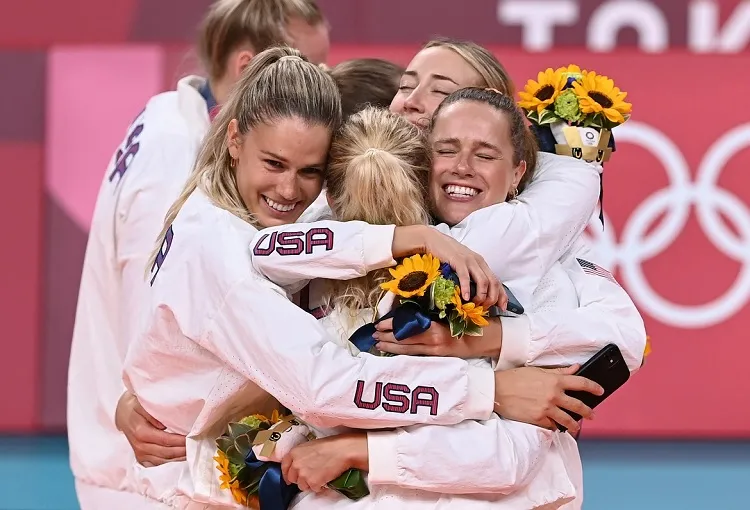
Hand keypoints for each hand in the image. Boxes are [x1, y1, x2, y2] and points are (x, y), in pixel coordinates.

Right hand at [115, 391, 186, 465]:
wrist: (124, 414)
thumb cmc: (136, 407)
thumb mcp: (143, 404)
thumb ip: (151, 414)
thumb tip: (162, 426)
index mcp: (141, 433)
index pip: (165, 440)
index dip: (180, 441)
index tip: (192, 438)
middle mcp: (140, 446)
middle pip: (166, 452)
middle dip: (182, 451)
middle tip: (196, 447)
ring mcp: (140, 454)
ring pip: (163, 461)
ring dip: (178, 459)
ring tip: (192, 453)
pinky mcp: (141, 459)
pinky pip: (157, 465)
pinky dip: (170, 463)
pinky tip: (180, 459)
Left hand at [281, 434, 367, 492]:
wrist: (342, 450)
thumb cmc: (330, 446)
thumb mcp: (310, 446)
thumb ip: (300, 455)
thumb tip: (298, 465)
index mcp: (294, 452)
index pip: (284, 466)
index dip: (287, 473)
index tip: (289, 478)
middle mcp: (296, 464)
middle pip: (292, 478)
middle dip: (300, 479)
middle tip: (309, 476)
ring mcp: (303, 474)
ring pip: (302, 486)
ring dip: (310, 484)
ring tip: (320, 475)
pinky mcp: (312, 482)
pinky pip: (313, 489)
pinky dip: (319, 486)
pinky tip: (325, 478)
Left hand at [373, 318, 501, 359]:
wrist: (486, 338)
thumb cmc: (469, 322)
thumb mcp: (451, 313)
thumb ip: (432, 313)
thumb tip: (410, 308)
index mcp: (436, 327)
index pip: (408, 327)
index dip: (393, 326)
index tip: (380, 324)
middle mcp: (434, 341)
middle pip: (405, 340)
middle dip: (387, 338)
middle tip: (373, 335)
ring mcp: (436, 351)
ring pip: (408, 350)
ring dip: (392, 347)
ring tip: (378, 344)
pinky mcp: (438, 357)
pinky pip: (417, 355)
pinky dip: (404, 353)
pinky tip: (394, 351)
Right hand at [392, 226, 505, 309]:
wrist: (434, 240)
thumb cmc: (447, 254)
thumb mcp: (464, 265)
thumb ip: (470, 276)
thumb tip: (474, 294)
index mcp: (481, 264)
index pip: (497, 281)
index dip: (502, 295)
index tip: (502, 307)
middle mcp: (479, 262)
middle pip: (493, 283)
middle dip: (492, 298)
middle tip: (484, 308)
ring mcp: (469, 261)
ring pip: (483, 281)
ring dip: (481, 296)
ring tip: (474, 303)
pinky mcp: (458, 260)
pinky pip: (466, 277)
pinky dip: (466, 288)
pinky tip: (464, 297)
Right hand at [492, 366, 603, 433]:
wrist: (497, 390)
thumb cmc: (514, 378)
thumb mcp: (537, 371)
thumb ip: (558, 372)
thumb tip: (575, 368)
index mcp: (554, 381)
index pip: (581, 383)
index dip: (593, 387)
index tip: (600, 391)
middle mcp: (553, 395)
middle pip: (578, 405)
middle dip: (588, 411)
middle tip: (591, 415)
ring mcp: (547, 409)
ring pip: (568, 420)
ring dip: (575, 425)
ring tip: (577, 428)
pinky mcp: (538, 419)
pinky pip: (552, 426)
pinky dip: (555, 427)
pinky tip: (557, 428)